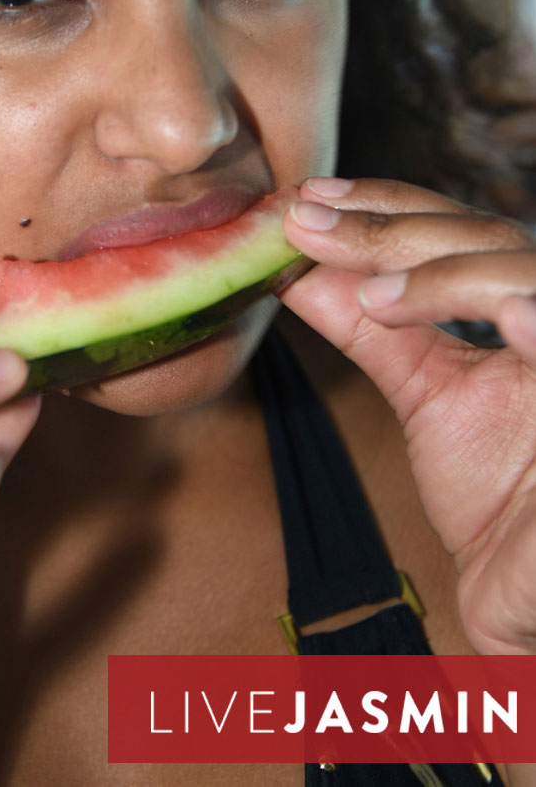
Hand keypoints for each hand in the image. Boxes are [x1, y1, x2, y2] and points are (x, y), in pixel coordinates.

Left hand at [280, 177, 535, 655]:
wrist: (532, 603)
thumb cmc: (501, 499)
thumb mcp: (428, 395)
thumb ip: (371, 330)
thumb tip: (292, 268)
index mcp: (531, 308)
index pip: (463, 231)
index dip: (390, 205)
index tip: (308, 200)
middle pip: (494, 242)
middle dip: (394, 231)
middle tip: (309, 225)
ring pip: (534, 282)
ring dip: (452, 277)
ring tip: (375, 295)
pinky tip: (515, 321)